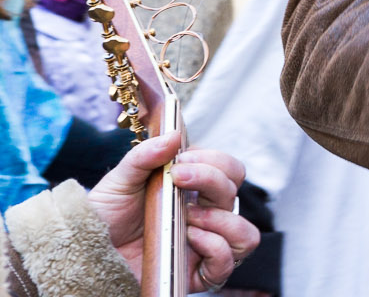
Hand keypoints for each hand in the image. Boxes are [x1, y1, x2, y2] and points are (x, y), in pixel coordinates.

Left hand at [85, 132, 259, 292]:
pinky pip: (227, 263)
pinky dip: (215, 248)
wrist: (82, 253)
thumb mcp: (119, 181)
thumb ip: (144, 155)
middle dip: (211, 180)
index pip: (227, 168)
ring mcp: (202, 244)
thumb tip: (174, 135)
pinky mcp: (195, 274)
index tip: (181, 164)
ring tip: (190, 217)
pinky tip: (190, 239)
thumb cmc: (102, 218)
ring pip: (245, 232)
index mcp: (191, 189)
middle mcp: (203, 215)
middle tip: (179, 181)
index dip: (213, 162)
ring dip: (221, 218)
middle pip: (236, 191)